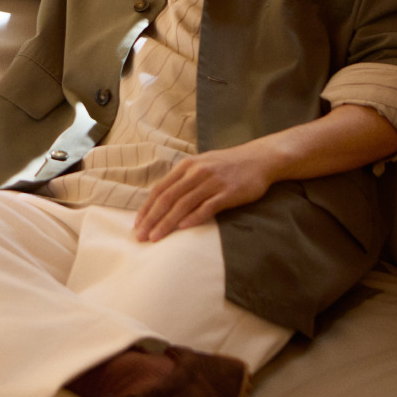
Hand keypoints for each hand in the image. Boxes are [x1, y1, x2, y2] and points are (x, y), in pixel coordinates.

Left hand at [133, 104, 396, 242]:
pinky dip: (194, 218)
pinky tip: (183, 228)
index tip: (137, 226)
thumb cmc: (228, 166)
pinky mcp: (228, 192)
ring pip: (183, 204)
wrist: (260, 159)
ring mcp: (212, 182)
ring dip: (167, 222)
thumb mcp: (201, 166)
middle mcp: (196, 172)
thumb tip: (162, 201)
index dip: (146, 209)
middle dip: (152, 219)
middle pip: (168, 198)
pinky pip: (208, 206)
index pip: (160, 190)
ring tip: (156, 238)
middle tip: (141, 237)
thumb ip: (183, 181)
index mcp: (186, 167)